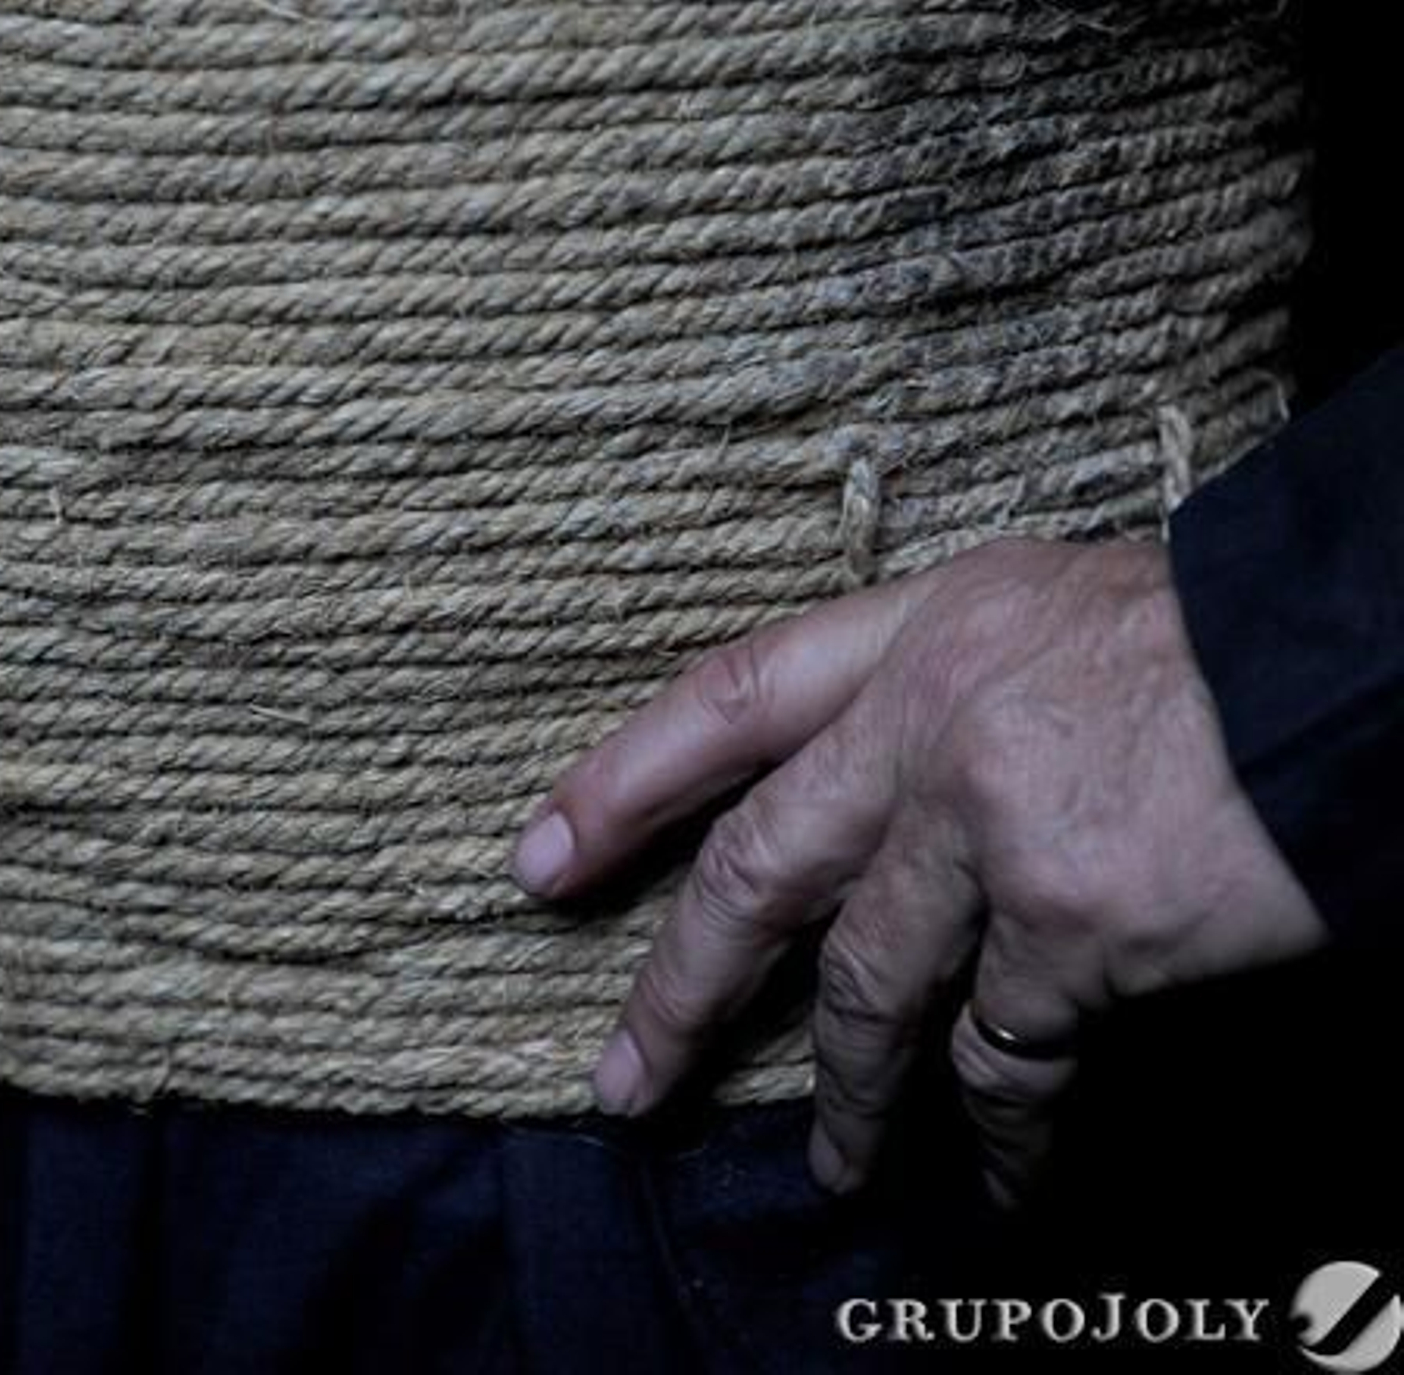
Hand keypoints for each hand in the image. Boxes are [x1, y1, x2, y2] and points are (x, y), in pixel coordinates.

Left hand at [508, 537, 1325, 1204]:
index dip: (620, 783)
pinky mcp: (1075, 926)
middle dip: (682, 987)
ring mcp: (995, 827)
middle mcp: (935, 721)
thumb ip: (939, 700)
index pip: (728, 699)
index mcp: (926, 630)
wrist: (1350, 663)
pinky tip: (1003, 1178)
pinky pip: (1007, 1060)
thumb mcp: (1047, 620)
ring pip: (871, 989)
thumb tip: (869, 822)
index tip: (535, 861)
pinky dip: (1000, 1134)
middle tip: (624, 1076)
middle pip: (759, 869)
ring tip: (828, 1159)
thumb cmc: (1214, 645)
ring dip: (846, 1091)